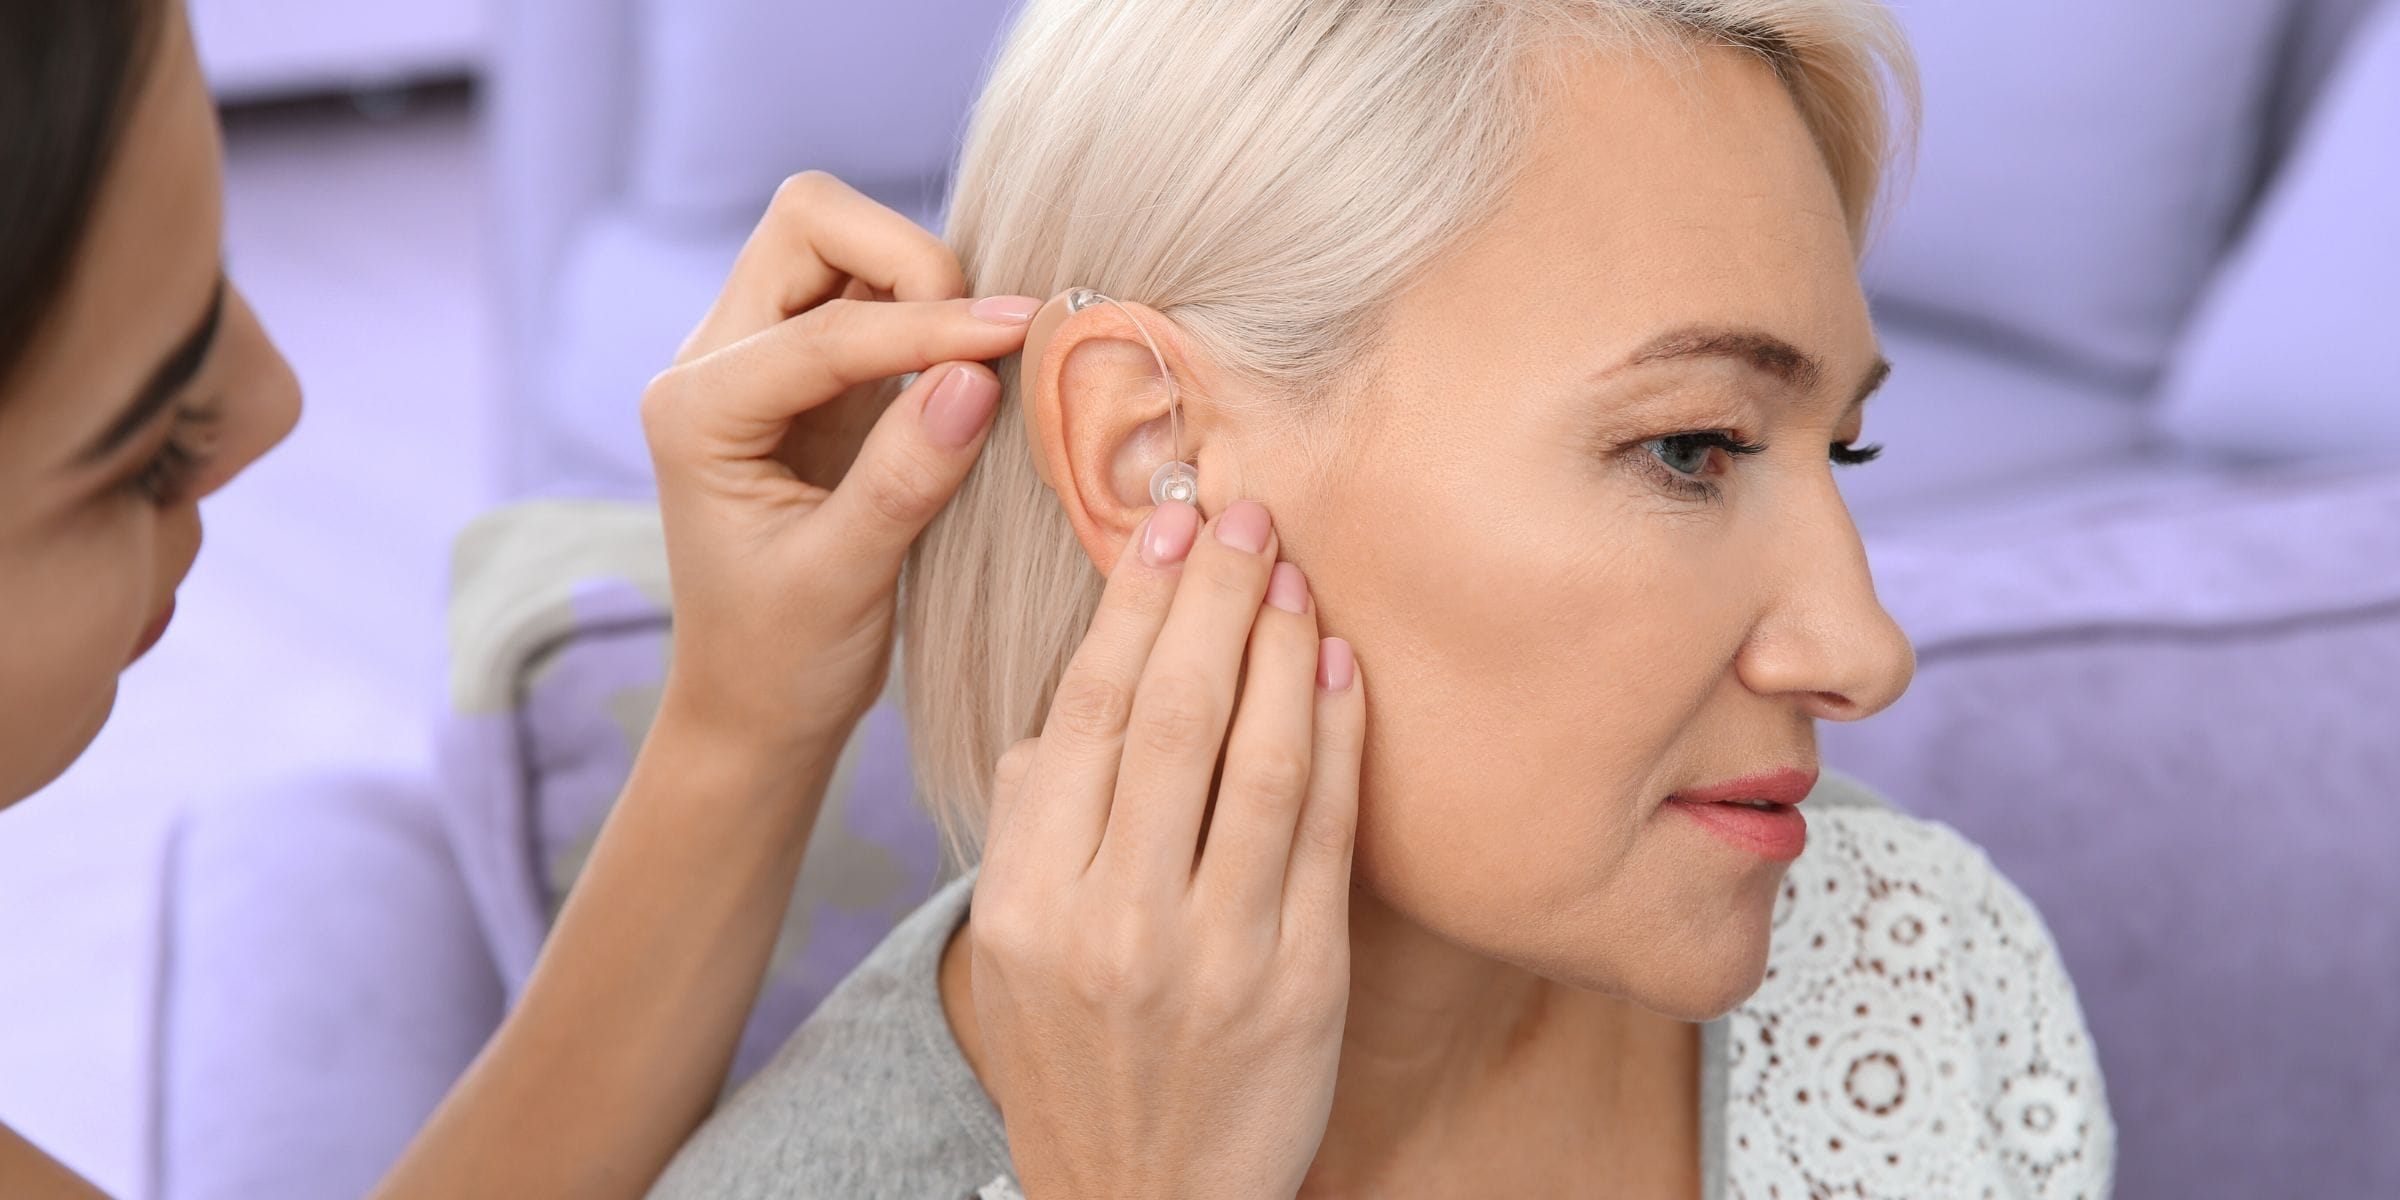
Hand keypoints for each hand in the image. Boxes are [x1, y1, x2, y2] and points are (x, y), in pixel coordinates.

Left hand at [639, 170, 1041, 757]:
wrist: (756, 706)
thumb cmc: (782, 658)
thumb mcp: (845, 582)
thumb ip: (905, 477)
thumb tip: (979, 377)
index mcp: (696, 410)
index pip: (823, 330)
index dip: (928, 327)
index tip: (1019, 338)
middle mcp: (714, 362)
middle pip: (809, 223)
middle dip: (906, 259)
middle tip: (983, 340)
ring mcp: (763, 358)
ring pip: (843, 245)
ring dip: (922, 283)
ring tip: (985, 358)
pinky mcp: (814, 375)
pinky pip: (874, 298)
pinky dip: (931, 315)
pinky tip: (974, 369)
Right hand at [969, 499, 1366, 1199]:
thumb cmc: (1077, 1053)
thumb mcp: (1011, 945)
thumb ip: (1032, 819)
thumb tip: (1079, 692)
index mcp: (1026, 898)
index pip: (1084, 716)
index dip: (1134, 608)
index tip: (1167, 529)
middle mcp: (1112, 920)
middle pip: (1172, 717)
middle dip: (1214, 598)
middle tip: (1246, 513)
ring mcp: (1213, 953)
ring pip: (1259, 760)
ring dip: (1282, 647)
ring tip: (1295, 571)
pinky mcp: (1300, 982)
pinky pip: (1326, 832)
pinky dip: (1338, 737)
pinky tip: (1340, 665)